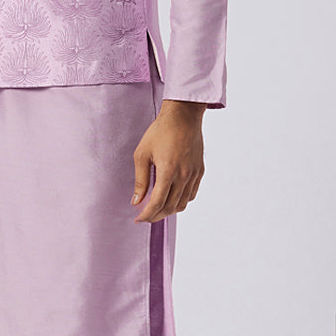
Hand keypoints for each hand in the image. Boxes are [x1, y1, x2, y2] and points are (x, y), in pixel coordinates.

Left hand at [131, 99, 205, 222]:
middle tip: (145, 216)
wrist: (183, 116)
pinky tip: (172, 198)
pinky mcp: (199, 171)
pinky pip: (191, 194)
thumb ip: (140, 180)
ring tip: (157, 209)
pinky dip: (181, 201)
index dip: (147, 215)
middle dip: (156, 215)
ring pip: (182, 204)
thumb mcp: (142, 154)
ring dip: (169, 210)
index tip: (138, 219)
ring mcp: (194, 174)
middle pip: (170, 207)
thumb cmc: (160, 131)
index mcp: (168, 171)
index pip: (157, 203)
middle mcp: (184, 176)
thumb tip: (136, 200)